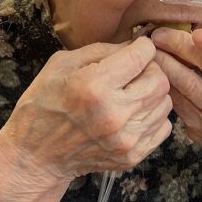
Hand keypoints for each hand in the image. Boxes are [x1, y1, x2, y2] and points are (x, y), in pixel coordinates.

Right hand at [0, 37, 172, 201]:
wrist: (36, 156)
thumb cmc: (44, 103)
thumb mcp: (62, 64)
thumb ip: (103, 50)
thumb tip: (135, 45)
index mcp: (93, 86)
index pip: (142, 56)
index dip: (143, 47)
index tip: (137, 48)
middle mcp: (113, 114)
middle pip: (160, 80)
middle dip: (151, 69)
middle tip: (136, 71)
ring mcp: (125, 139)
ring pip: (165, 103)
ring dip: (152, 93)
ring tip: (132, 93)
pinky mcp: (132, 157)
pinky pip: (163, 127)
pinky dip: (152, 116)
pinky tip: (133, 114)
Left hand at [152, 27, 201, 201]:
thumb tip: (194, 27)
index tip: (197, 33)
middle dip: (180, 45)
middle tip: (160, 33)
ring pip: (188, 84)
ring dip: (166, 62)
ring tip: (152, 49)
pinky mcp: (201, 127)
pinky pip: (177, 100)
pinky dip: (165, 81)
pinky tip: (155, 70)